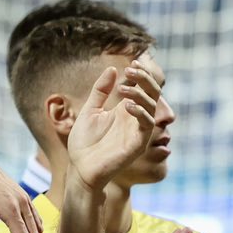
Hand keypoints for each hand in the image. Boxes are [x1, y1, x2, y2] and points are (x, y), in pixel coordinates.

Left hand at [65, 64, 157, 190]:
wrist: (80, 168)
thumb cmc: (84, 143)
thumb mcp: (89, 111)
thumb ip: (100, 91)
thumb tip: (112, 69)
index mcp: (125, 109)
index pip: (142, 87)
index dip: (141, 74)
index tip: (131, 64)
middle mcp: (135, 118)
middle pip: (152, 93)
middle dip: (145, 79)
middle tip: (131, 69)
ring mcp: (138, 130)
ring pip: (152, 106)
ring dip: (140, 94)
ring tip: (123, 89)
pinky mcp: (138, 143)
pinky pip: (147, 125)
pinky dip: (140, 112)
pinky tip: (127, 106)